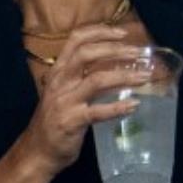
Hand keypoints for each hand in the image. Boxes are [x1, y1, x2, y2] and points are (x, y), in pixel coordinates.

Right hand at [19, 26, 149, 175]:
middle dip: (115, 50)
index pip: (75, 40)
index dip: (99, 32)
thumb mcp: (63, 91)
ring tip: (145, 76)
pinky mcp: (71, 121)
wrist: (37, 151)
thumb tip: (115, 63)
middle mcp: (60, 82)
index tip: (123, 32)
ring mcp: (65, 102)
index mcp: (58, 71)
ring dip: (124, 76)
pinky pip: (98, 112)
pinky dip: (118, 107)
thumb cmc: (56, 119)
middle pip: (86, 55)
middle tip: (139, 52)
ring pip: (96, 80)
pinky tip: (134, 105)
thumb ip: (82, 76)